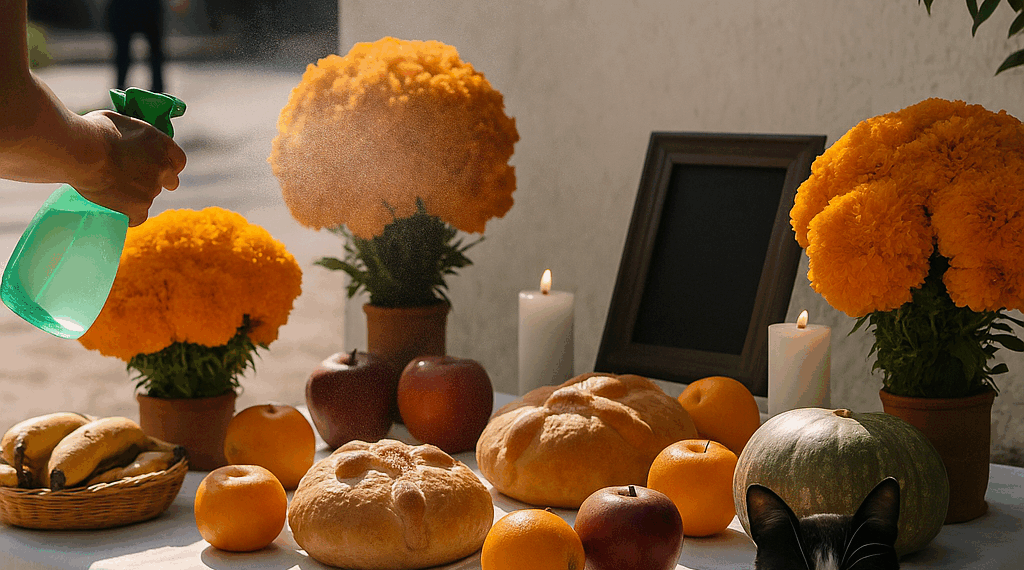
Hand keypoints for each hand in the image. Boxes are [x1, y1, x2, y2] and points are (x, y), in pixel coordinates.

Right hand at [74, 110, 186, 225]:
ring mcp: (152, 189)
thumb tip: (128, 138)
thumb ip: (132, 135)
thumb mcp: (119, 122)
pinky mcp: (139, 207)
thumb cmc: (92, 131)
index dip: (168, 165)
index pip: (178, 160)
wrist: (80, 152)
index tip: (157, 168)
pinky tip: (115, 210)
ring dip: (137, 196)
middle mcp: (162, 167)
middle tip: (136, 181)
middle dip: (157, 182)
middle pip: (170, 181)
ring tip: (112, 190)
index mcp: (161, 144)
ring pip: (149, 197)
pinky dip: (128, 215)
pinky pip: (138, 217)